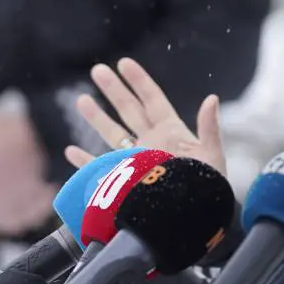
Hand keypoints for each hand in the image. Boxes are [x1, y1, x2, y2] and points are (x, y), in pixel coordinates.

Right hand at [63, 57, 227, 176]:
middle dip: (113, 90)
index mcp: (171, 131)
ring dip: (96, 118)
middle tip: (97, 70)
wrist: (196, 219)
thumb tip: (212, 99)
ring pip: (112, 134)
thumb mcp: (212, 156)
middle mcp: (150, 141)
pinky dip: (85, 161)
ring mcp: (136, 160)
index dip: (139, 81)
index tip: (123, 63)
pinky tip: (71, 151)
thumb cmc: (210, 189)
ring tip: (81, 100)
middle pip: (128, 110)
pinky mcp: (124, 181)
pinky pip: (100, 168)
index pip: (152, 99)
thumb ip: (209, 128)